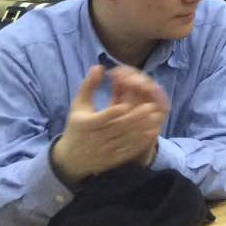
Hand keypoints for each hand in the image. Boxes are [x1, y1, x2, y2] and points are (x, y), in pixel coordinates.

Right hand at [51, 66, 169, 185]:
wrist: (70, 159)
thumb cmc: (77, 127)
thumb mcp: (78, 106)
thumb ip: (89, 86)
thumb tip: (98, 66)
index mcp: (86, 125)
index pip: (101, 118)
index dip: (114, 111)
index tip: (127, 103)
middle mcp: (95, 139)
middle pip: (117, 128)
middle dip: (134, 118)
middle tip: (150, 106)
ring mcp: (104, 151)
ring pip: (125, 139)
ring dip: (141, 128)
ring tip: (154, 116)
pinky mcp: (112, 159)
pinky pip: (128, 151)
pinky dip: (140, 142)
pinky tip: (151, 132)